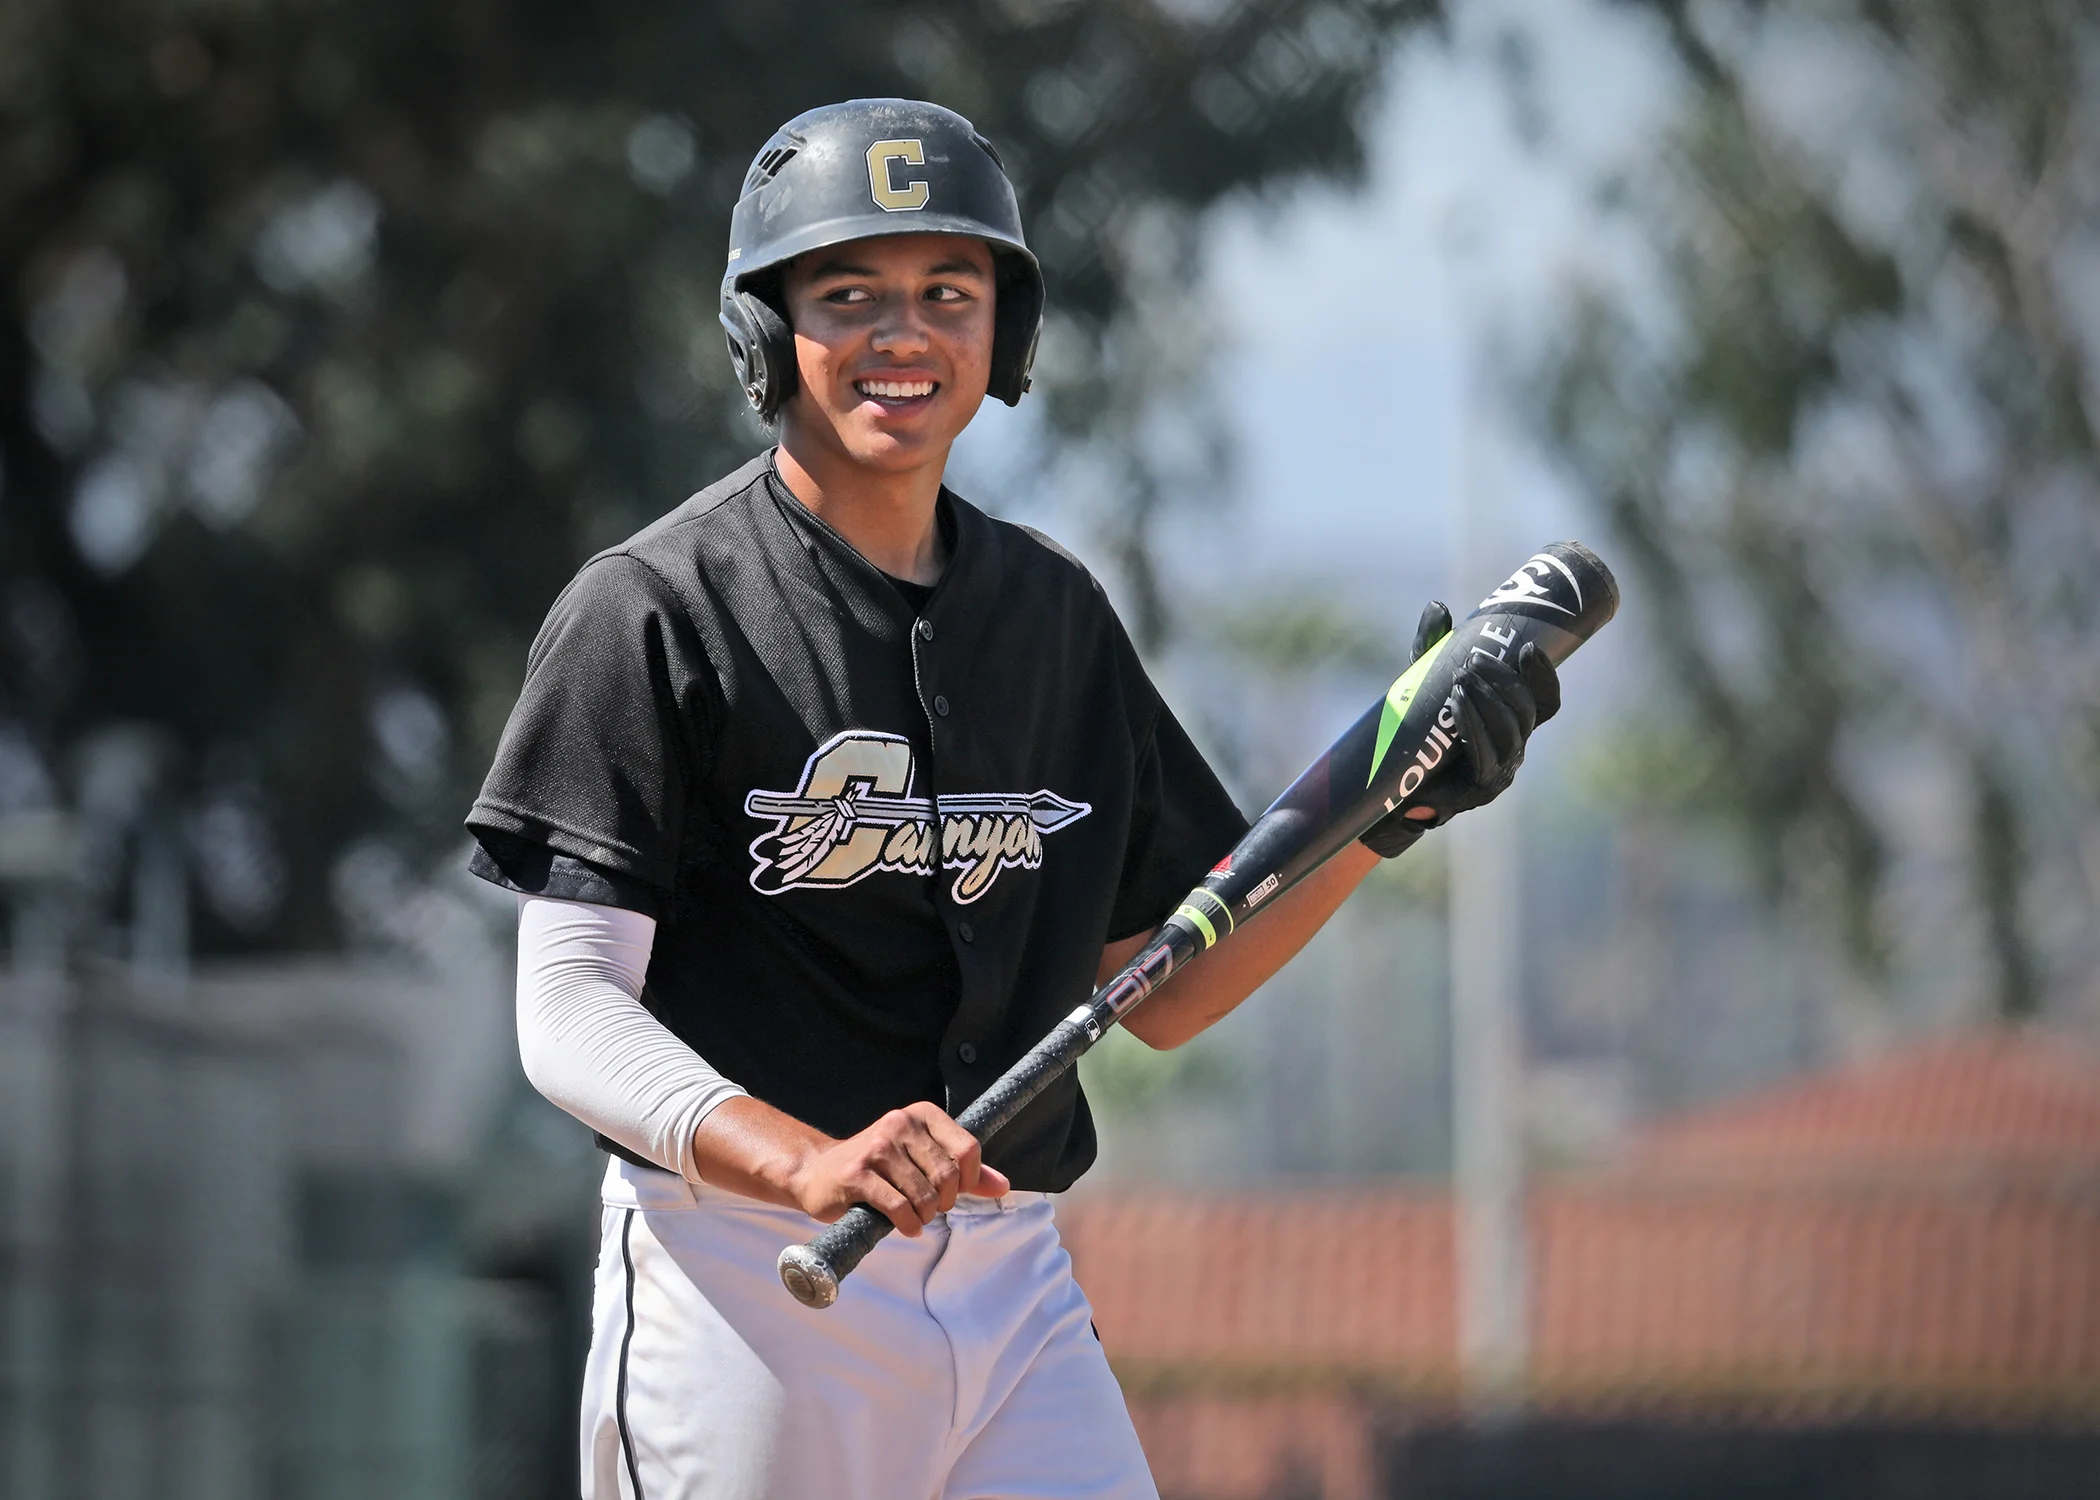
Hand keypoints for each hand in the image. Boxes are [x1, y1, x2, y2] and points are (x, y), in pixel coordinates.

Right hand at [783, 1101, 1008, 1236]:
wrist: (819, 1172)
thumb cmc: (879, 1168)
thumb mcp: (922, 1160)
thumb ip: (963, 1171)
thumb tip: (1003, 1186)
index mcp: (920, 1115)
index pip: (969, 1148)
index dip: (970, 1179)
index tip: (955, 1192)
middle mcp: (899, 1123)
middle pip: (948, 1175)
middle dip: (945, 1203)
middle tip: (931, 1209)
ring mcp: (877, 1148)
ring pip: (924, 1195)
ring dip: (924, 1216)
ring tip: (915, 1217)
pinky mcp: (857, 1174)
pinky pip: (898, 1207)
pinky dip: (907, 1224)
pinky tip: (904, 1225)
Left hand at [1360, 600, 1561, 856]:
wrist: (1394, 786)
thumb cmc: (1420, 731)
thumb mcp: (1426, 683)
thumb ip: (1433, 647)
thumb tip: (1439, 606)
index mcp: (1513, 721)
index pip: (1545, 699)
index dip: (1544, 674)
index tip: (1528, 647)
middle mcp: (1515, 744)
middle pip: (1526, 711)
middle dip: (1504, 681)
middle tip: (1473, 661)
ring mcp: (1503, 769)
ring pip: (1510, 732)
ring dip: (1488, 702)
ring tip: (1461, 680)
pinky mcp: (1482, 789)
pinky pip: (1487, 757)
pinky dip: (1474, 726)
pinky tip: (1458, 705)